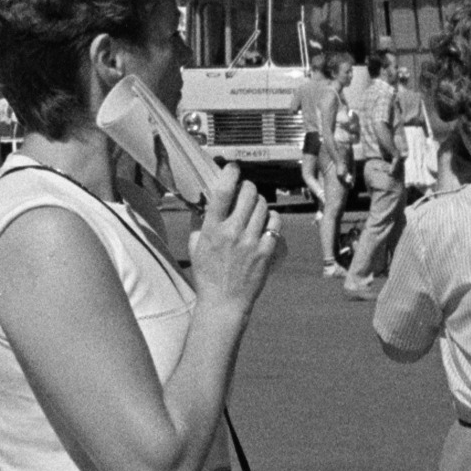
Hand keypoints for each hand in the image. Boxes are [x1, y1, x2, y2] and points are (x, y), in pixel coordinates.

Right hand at [190, 173, 278, 320]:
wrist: (224, 302)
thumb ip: (199, 222)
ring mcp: (252, 242)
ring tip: (254, 207)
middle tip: (245, 190)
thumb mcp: (194, 246)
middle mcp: (232, 232)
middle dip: (247, 186)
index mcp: (212, 229)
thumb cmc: (206, 274)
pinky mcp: (266, 251)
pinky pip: (275, 222)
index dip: (230, 173)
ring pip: (263, 206)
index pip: (222, 191)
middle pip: (248, 193)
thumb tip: (204, 202)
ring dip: (259, 201)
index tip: (233, 168)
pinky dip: (271, 217)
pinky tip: (265, 220)